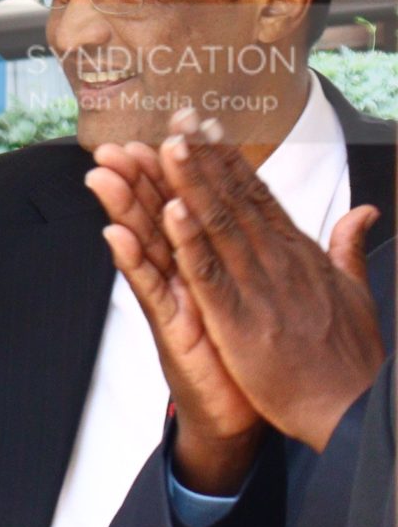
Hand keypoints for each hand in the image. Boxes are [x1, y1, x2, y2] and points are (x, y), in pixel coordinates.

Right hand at [86, 140, 260, 492]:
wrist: (239, 417)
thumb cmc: (247, 359)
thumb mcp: (255, 299)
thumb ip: (260, 257)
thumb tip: (267, 224)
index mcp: (208, 265)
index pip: (191, 207)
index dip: (180, 170)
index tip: (169, 131)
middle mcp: (184, 279)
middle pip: (156, 219)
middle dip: (134, 180)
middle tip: (110, 144)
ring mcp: (173, 304)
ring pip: (145, 248)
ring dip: (120, 210)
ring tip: (101, 175)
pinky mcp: (172, 332)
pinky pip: (151, 292)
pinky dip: (134, 263)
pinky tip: (117, 235)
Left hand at [152, 110, 382, 452]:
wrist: (350, 407)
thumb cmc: (347, 356)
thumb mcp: (353, 291)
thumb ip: (348, 248)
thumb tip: (360, 211)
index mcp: (298, 254)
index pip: (258, 197)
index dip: (229, 161)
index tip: (205, 128)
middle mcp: (277, 261)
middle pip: (234, 201)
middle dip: (204, 159)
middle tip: (176, 120)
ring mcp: (258, 288)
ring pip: (217, 227)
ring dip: (190, 186)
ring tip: (167, 147)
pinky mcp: (240, 320)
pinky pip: (209, 275)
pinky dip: (190, 243)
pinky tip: (171, 214)